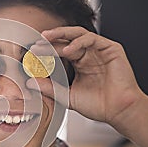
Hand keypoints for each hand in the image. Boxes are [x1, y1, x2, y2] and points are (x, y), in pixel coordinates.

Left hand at [27, 26, 145, 128]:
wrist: (118, 111)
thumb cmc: (98, 105)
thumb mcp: (68, 96)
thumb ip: (49, 88)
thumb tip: (29, 82)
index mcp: (79, 63)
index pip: (60, 51)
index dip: (46, 51)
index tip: (31, 54)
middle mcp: (88, 54)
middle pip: (66, 40)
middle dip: (50, 40)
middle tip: (36, 43)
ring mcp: (99, 50)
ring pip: (78, 34)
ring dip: (61, 35)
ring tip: (47, 39)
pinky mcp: (111, 49)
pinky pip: (92, 39)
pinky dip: (78, 42)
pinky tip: (68, 50)